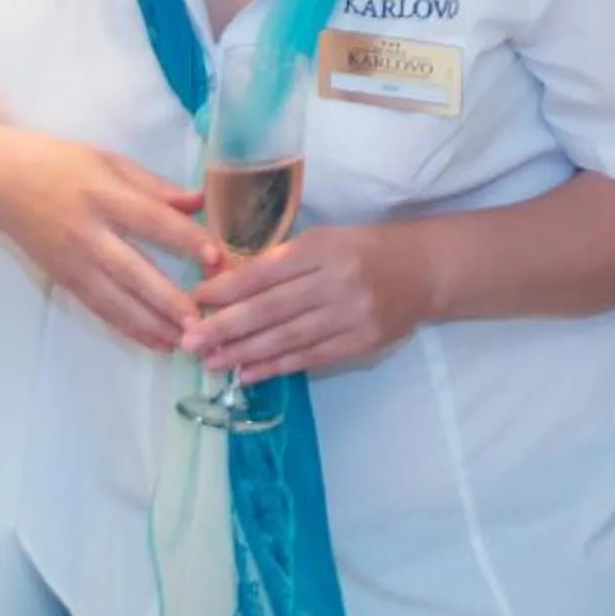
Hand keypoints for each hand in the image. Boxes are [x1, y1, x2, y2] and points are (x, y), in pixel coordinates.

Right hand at [0, 130, 215, 351]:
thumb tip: (200, 203)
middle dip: (168, 300)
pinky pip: (99, 309)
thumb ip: (156, 187)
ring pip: (115, 301)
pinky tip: (154, 341)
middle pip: (133, 272)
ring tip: (185, 341)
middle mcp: (88, 234)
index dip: (185, 240)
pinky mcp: (64, 280)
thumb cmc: (63, 164)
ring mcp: (73, 262)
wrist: (1, 182)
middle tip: (202, 321)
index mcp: (105, 196)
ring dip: (151, 325)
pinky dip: (128, 328)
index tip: (216, 259)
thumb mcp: (112, 162)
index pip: (151, 221)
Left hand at [187, 224, 430, 383]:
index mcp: (325, 248)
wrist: (424, 271)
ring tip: (211, 362)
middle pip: (272, 309)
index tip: (195, 300)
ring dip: (244, 353)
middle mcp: (338, 281)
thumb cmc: (364, 251)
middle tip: (190, 342)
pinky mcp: (361, 343)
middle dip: (226, 327)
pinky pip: (310, 358)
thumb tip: (223, 286)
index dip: (228, 289)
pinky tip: (247, 373)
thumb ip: (280, 262)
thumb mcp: (324, 242)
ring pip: (287, 338)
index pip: (267, 272)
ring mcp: (352, 316)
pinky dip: (275, 367)